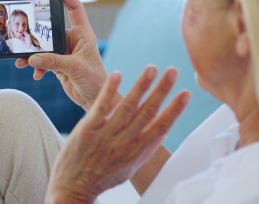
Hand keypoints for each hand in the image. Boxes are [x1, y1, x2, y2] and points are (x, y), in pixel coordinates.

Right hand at [16, 0, 107, 109]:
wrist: (95, 99)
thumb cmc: (95, 80)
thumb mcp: (74, 68)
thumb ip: (53, 62)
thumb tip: (32, 58)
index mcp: (83, 34)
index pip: (75, 8)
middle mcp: (73, 40)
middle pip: (52, 29)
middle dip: (36, 33)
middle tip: (23, 35)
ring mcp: (65, 52)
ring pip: (44, 47)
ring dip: (32, 54)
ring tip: (21, 61)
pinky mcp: (58, 64)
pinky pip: (42, 60)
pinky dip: (36, 66)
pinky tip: (35, 74)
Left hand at [45, 67, 189, 203]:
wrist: (72, 188)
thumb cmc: (100, 179)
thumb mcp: (128, 170)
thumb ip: (146, 152)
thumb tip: (163, 135)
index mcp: (136, 151)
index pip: (161, 127)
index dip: (175, 109)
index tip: (185, 93)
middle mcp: (124, 142)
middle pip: (147, 112)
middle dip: (162, 90)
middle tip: (172, 71)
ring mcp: (106, 135)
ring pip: (127, 106)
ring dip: (141, 85)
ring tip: (152, 69)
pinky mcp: (87, 130)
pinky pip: (101, 107)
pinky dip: (110, 90)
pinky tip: (118, 74)